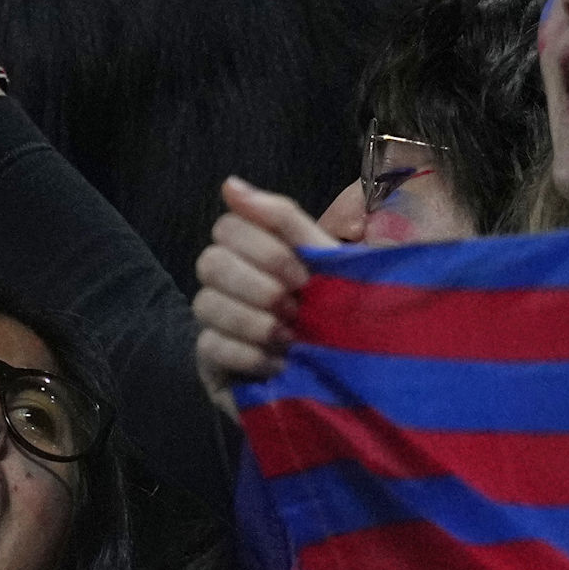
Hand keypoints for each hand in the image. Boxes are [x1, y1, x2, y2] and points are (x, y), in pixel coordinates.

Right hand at [193, 177, 328, 413]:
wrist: (363, 386)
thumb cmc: (347, 319)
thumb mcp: (326, 262)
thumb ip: (282, 219)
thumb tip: (228, 183)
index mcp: (255, 254)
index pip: (229, 226)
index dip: (264, 248)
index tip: (304, 276)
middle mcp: (229, 285)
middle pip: (210, 261)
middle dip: (258, 284)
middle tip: (296, 307)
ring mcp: (217, 325)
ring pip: (205, 303)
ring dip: (255, 321)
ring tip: (293, 340)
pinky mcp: (214, 366)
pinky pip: (210, 345)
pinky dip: (248, 352)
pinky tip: (280, 364)